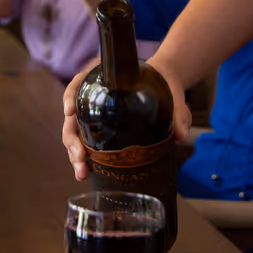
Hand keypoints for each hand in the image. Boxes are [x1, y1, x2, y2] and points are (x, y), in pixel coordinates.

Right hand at [59, 54, 190, 180]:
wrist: (166, 87)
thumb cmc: (166, 87)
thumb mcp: (174, 97)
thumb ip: (179, 113)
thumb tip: (181, 136)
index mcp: (106, 79)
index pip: (80, 82)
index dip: (71, 95)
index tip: (71, 110)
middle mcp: (94, 96)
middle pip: (73, 115)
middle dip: (72, 139)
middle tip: (80, 158)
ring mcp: (96, 114)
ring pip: (75, 132)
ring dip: (74, 153)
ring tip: (81, 173)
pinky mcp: (100, 128)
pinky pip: (85, 141)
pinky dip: (83, 156)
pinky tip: (86, 171)